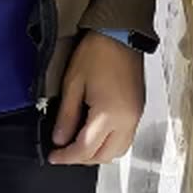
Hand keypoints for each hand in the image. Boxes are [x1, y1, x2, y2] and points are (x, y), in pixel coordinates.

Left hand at [48, 32, 144, 166]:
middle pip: (105, 156)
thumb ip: (66, 115)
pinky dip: (110, 143)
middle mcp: (127, 121)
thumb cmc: (96, 53)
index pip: (86, 149)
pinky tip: (95, 133)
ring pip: (118, 151)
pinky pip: (125, 138)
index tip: (53, 156)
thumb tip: (60, 139)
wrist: (121, 33)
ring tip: (78, 143)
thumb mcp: (73, 83)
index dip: (67, 156)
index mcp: (109, 114)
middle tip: (63, 151)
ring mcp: (136, 117)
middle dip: (82, 158)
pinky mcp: (138, 111)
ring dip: (98, 153)